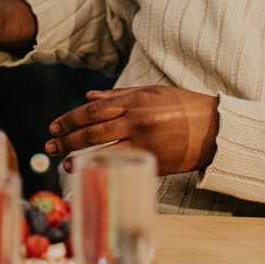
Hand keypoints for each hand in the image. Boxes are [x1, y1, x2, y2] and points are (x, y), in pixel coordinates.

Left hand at [46, 86, 220, 175]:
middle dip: (68, 139)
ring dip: (79, 157)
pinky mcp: (152, 160)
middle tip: (50, 147)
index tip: (54, 126)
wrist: (214, 128)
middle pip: (93, 130)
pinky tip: (89, 171)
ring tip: (63, 163)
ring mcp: (143, 142)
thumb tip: (89, 95)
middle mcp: (136, 121)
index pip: (93, 110)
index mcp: (134, 101)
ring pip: (103, 149)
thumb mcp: (152, 92)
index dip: (70, 119)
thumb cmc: (183, 105)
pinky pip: (121, 164)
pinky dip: (102, 167)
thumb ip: (119, 94)